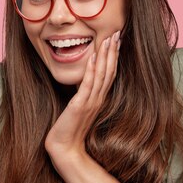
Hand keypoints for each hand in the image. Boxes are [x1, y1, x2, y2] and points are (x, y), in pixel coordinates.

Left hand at [45, 30, 120, 162]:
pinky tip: (94, 57)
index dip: (113, 57)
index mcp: (98, 99)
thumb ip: (82, 96)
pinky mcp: (80, 106)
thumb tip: (82, 84)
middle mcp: (97, 99)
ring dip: (106, 56)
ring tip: (109, 39)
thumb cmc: (69, 130)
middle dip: (113, 51)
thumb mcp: (78, 109)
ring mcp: (90, 102)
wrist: (65, 149)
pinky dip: (92, 70)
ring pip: (102, 75)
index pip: (109, 74)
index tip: (116, 41)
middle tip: (118, 33)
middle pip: (109, 71)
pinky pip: (88, 85)